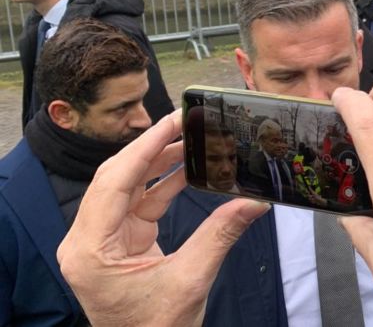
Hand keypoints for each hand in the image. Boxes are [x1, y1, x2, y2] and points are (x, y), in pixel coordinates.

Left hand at [57, 111, 270, 325]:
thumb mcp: (191, 280)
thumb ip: (220, 234)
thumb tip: (254, 201)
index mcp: (92, 250)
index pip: (114, 183)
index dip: (144, 148)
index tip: (171, 122)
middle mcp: (88, 241)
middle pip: (116, 178)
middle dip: (152, 149)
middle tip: (184, 122)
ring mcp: (101, 242)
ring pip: (127, 187)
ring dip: (159, 164)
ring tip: (191, 142)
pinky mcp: (117, 244)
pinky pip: (138, 204)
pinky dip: (163, 186)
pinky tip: (188, 171)